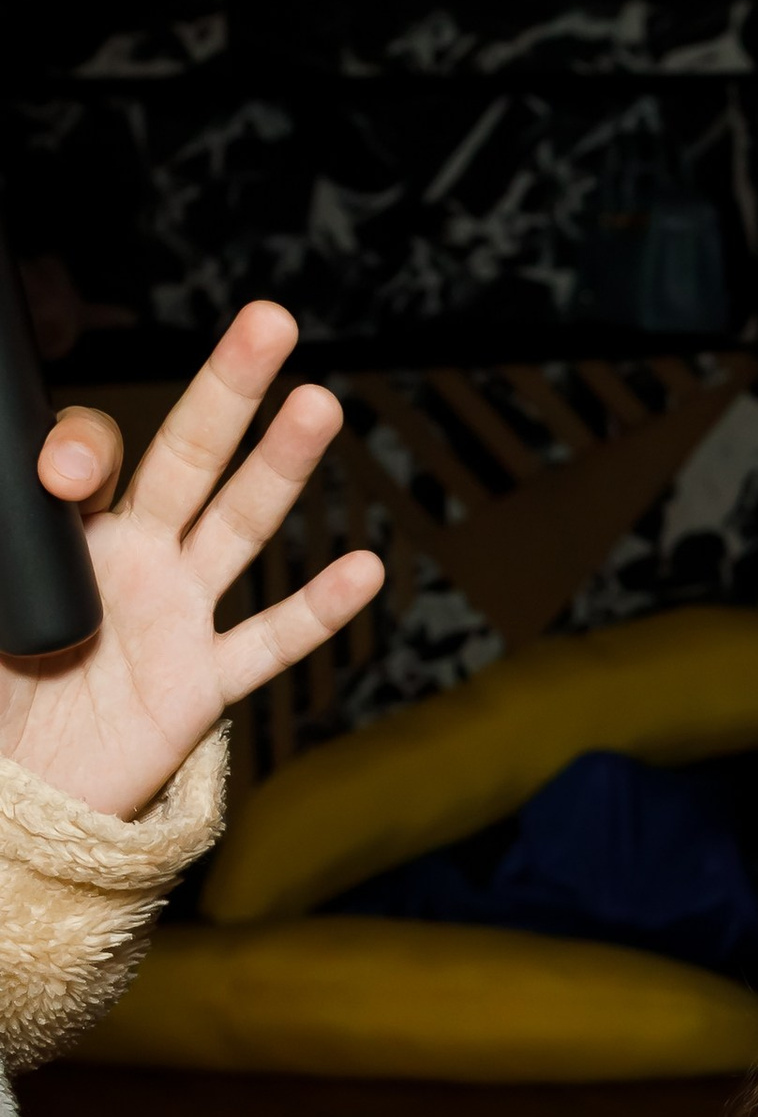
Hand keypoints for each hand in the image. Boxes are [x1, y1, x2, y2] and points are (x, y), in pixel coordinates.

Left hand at [7, 302, 381, 821]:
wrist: (14, 794)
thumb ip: (1, 553)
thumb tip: (23, 489)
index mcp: (72, 533)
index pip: (95, 457)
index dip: (81, 453)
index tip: (63, 480)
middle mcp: (135, 558)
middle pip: (191, 456)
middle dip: (229, 388)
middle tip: (268, 323)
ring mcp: (176, 617)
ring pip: (240, 527)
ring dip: (282, 467)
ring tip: (318, 406)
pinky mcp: (202, 686)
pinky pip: (268, 644)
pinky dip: (318, 610)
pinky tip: (363, 569)